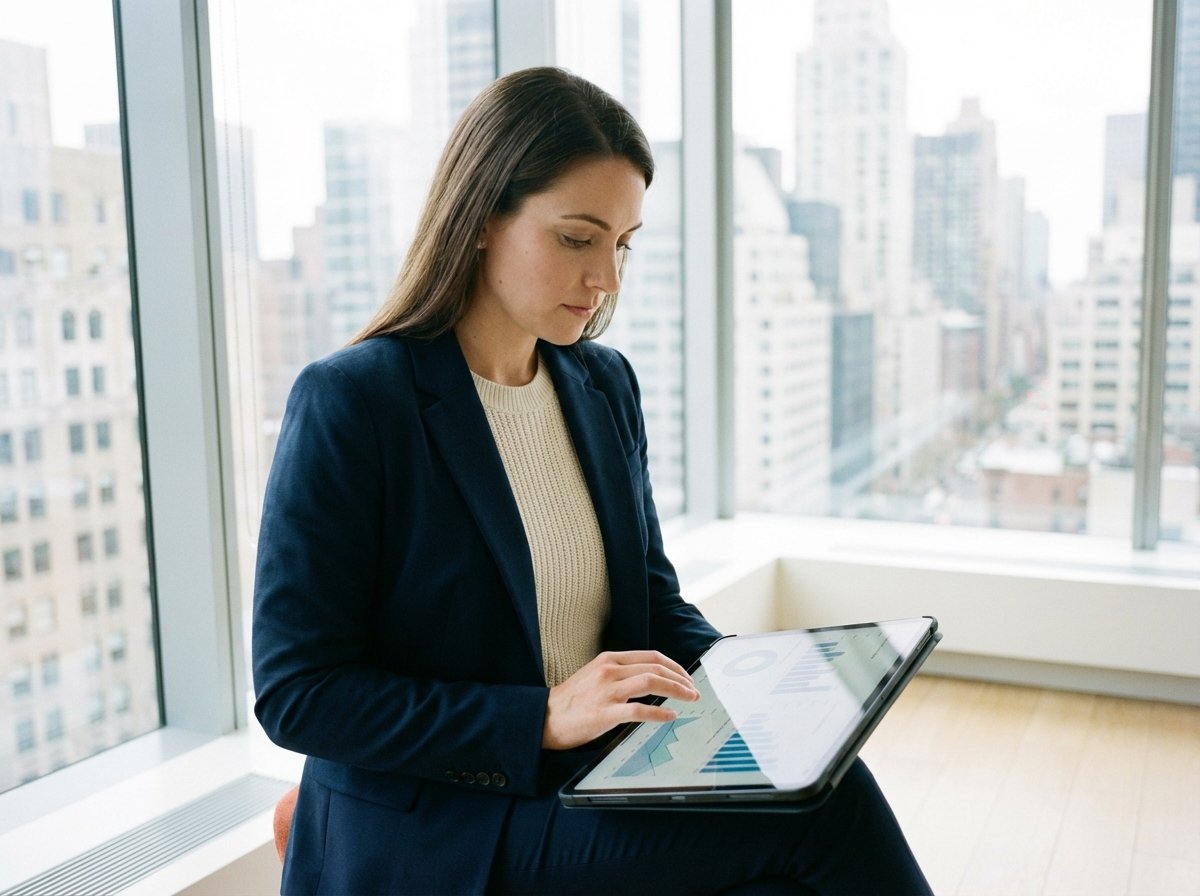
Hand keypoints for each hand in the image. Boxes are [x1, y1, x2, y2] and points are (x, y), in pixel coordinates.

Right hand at [541, 650, 700, 749]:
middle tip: (694, 690)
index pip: (651, 656)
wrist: (544, 718)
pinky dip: (659, 713)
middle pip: (656, 668)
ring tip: (690, 699)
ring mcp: (607, 691)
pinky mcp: (604, 713)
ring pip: (652, 683)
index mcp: (609, 659)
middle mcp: (610, 671)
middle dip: (681, 679)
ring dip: (677, 691)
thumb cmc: (571, 700)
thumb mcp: (595, 675)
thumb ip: (620, 674)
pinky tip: (670, 716)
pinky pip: (639, 710)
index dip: (674, 666)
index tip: (686, 677)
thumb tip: (650, 680)